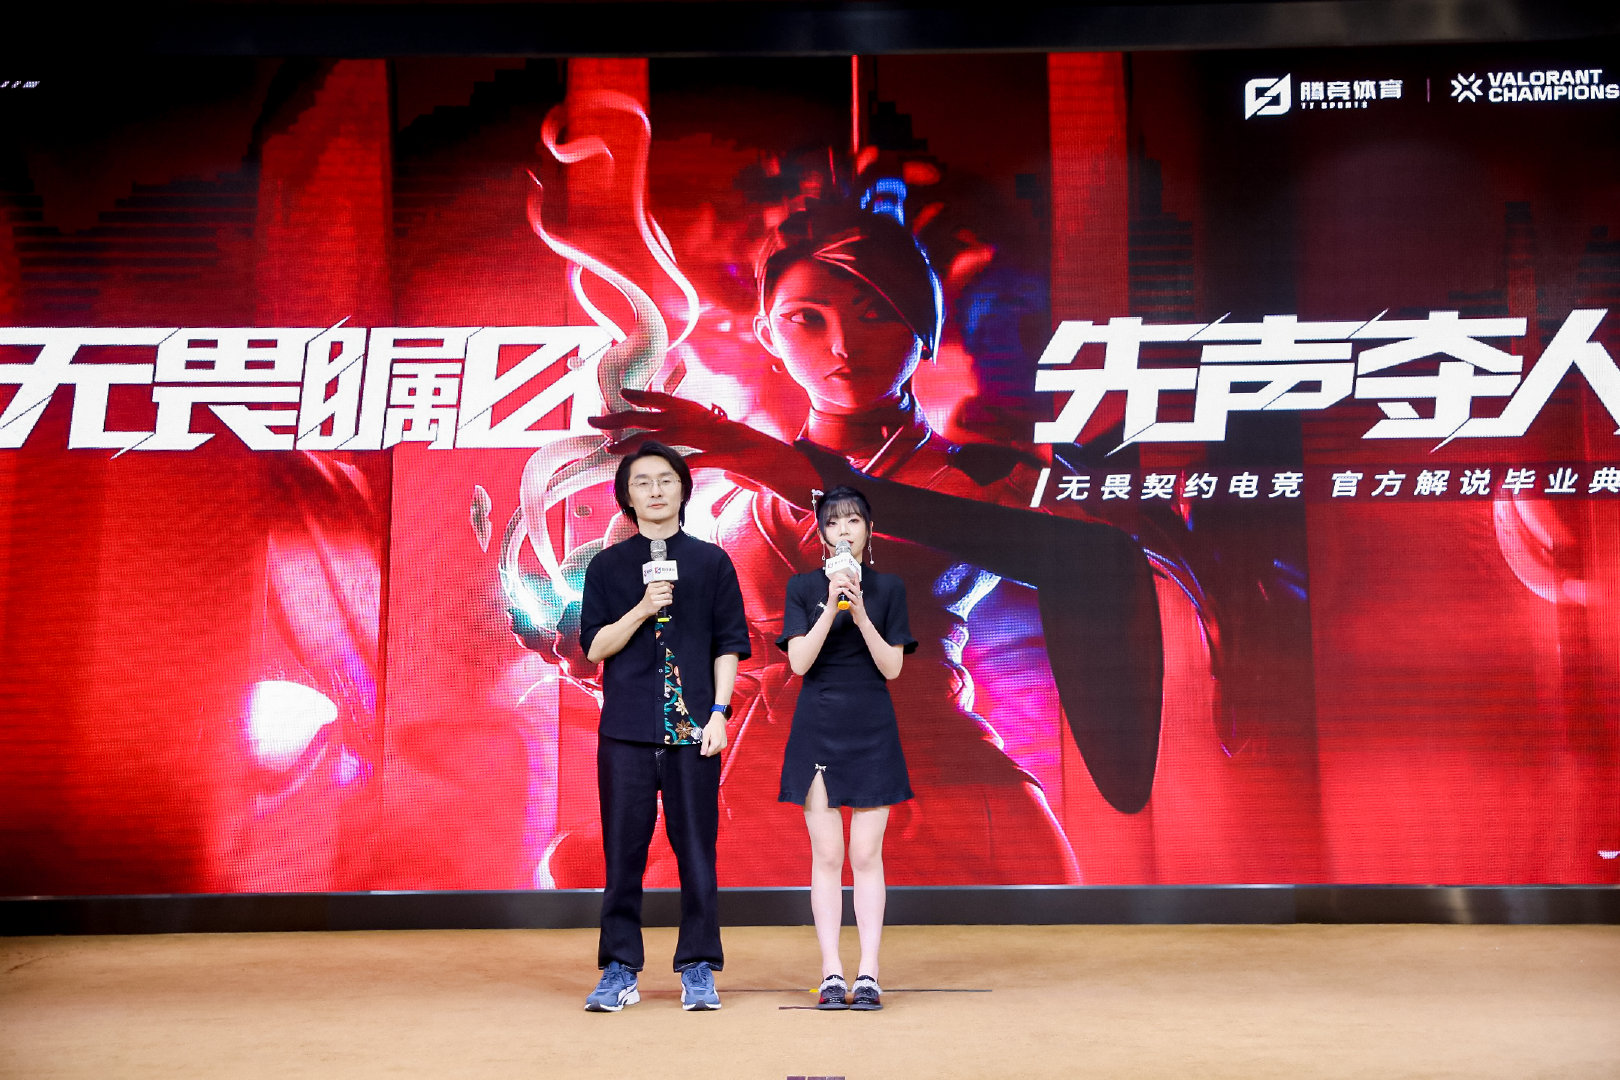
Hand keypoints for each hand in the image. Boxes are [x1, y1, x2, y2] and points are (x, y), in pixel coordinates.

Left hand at [590, 389, 809, 506]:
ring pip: (670, 436)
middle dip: (622, 417)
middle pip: (659, 417)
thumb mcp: (730, 454)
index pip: (673, 402)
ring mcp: (720, 440)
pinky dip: (679, 464)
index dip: (646, 397)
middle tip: (592, 419)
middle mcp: (711, 424)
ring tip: (610, 449)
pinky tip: (658, 470)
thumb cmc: (761, 461)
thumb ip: (709, 455)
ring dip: (638, 442)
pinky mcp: (730, 458)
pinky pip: (699, 460)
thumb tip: (695, 462)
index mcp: (710, 420)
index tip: (620, 393)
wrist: (792, 467)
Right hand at [638, 580, 672, 619]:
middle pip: (666, 588)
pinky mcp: (656, 604)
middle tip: (668, 592)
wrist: (643, 608)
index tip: (669, 586)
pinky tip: (667, 601)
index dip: (668, 584)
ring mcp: (653, 598)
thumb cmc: (649, 599)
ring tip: (668, 598)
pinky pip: (667, 601)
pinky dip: (669, 601)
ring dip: (670, 596)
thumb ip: (662, 586)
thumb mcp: (653, 590)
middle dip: (670, 590)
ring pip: (668, 595)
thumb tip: (671, 586)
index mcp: (650, 586)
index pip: (663, 582)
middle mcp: (651, 591)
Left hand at [700, 713, 727, 756]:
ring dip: (711, 748)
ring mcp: (724, 746)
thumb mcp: (705, 734)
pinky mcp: (725, 745)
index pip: (708, 753)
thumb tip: (702, 753)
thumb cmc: (712, 726)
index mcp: (716, 744)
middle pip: (711, 753)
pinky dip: (715, 747)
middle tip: (707, 740)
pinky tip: (714, 740)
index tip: (703, 744)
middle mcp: (721, 746)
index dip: (704, 750)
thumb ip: (704, 745)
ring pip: (715, 752)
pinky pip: (718, 749)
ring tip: (711, 739)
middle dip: (708, 749)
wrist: (719, 722)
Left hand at [827, 572, 866, 622]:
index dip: (856, 579)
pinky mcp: (857, 610)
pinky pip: (853, 606)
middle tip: (845, 581)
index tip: (855, 572)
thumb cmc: (856, 610)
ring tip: (844, 590)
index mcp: (858, 596)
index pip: (857, 586)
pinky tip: (847, 602)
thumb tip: (845, 589)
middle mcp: (859, 598)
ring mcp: (858, 604)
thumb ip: (850, 596)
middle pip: (856, 590)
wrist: (862, 620)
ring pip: (854, 597)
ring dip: (849, 593)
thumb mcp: (853, 601)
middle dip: (850, 585)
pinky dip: (850, 604)